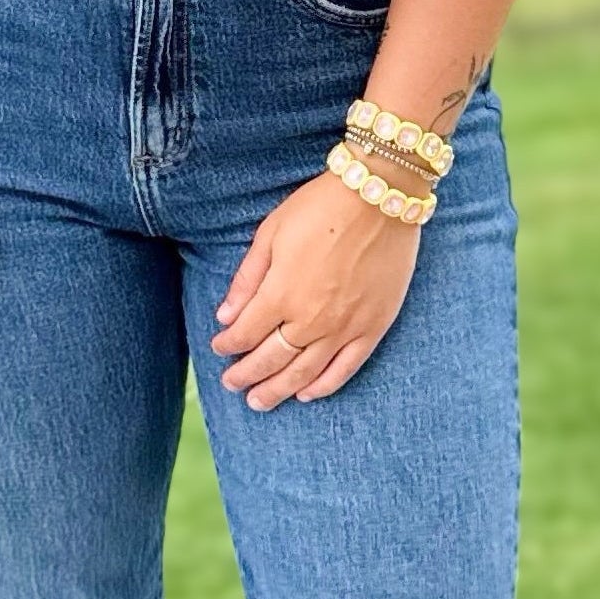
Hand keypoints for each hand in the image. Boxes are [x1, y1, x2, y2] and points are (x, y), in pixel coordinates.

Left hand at [210, 167, 419, 408]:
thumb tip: (225, 316)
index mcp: (281, 293)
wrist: (379, 196)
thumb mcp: (271, 233)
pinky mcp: (373, 327)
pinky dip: (324, 386)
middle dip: (246, 375)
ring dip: (278, 390)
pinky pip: (346, 368)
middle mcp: (310, 318)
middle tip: (232, 384)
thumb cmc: (320, 207)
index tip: (220, 348)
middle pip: (271, 359)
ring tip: (260, 402)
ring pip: (304, 372)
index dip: (229, 345)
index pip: (246, 334)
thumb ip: (248, 279)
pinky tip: (306, 394)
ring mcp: (344, 326)